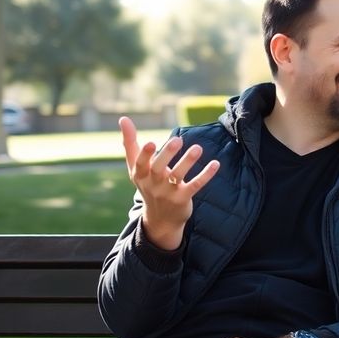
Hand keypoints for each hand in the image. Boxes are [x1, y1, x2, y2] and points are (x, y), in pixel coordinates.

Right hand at [120, 116, 219, 249]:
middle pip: (159, 169)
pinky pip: (195, 186)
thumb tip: (123, 118)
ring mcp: (168, 192)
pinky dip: (205, 175)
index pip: (140, 164)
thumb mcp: (136, 167)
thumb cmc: (147, 184)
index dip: (144, 154)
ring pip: (178, 176)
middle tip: (177, 139)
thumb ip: (130, 143)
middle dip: (167, 155)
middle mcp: (153, 184)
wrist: (160, 219)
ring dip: (188, 162)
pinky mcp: (183, 198)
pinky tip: (215, 164)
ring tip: (197, 148)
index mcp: (140, 175)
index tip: (150, 142)